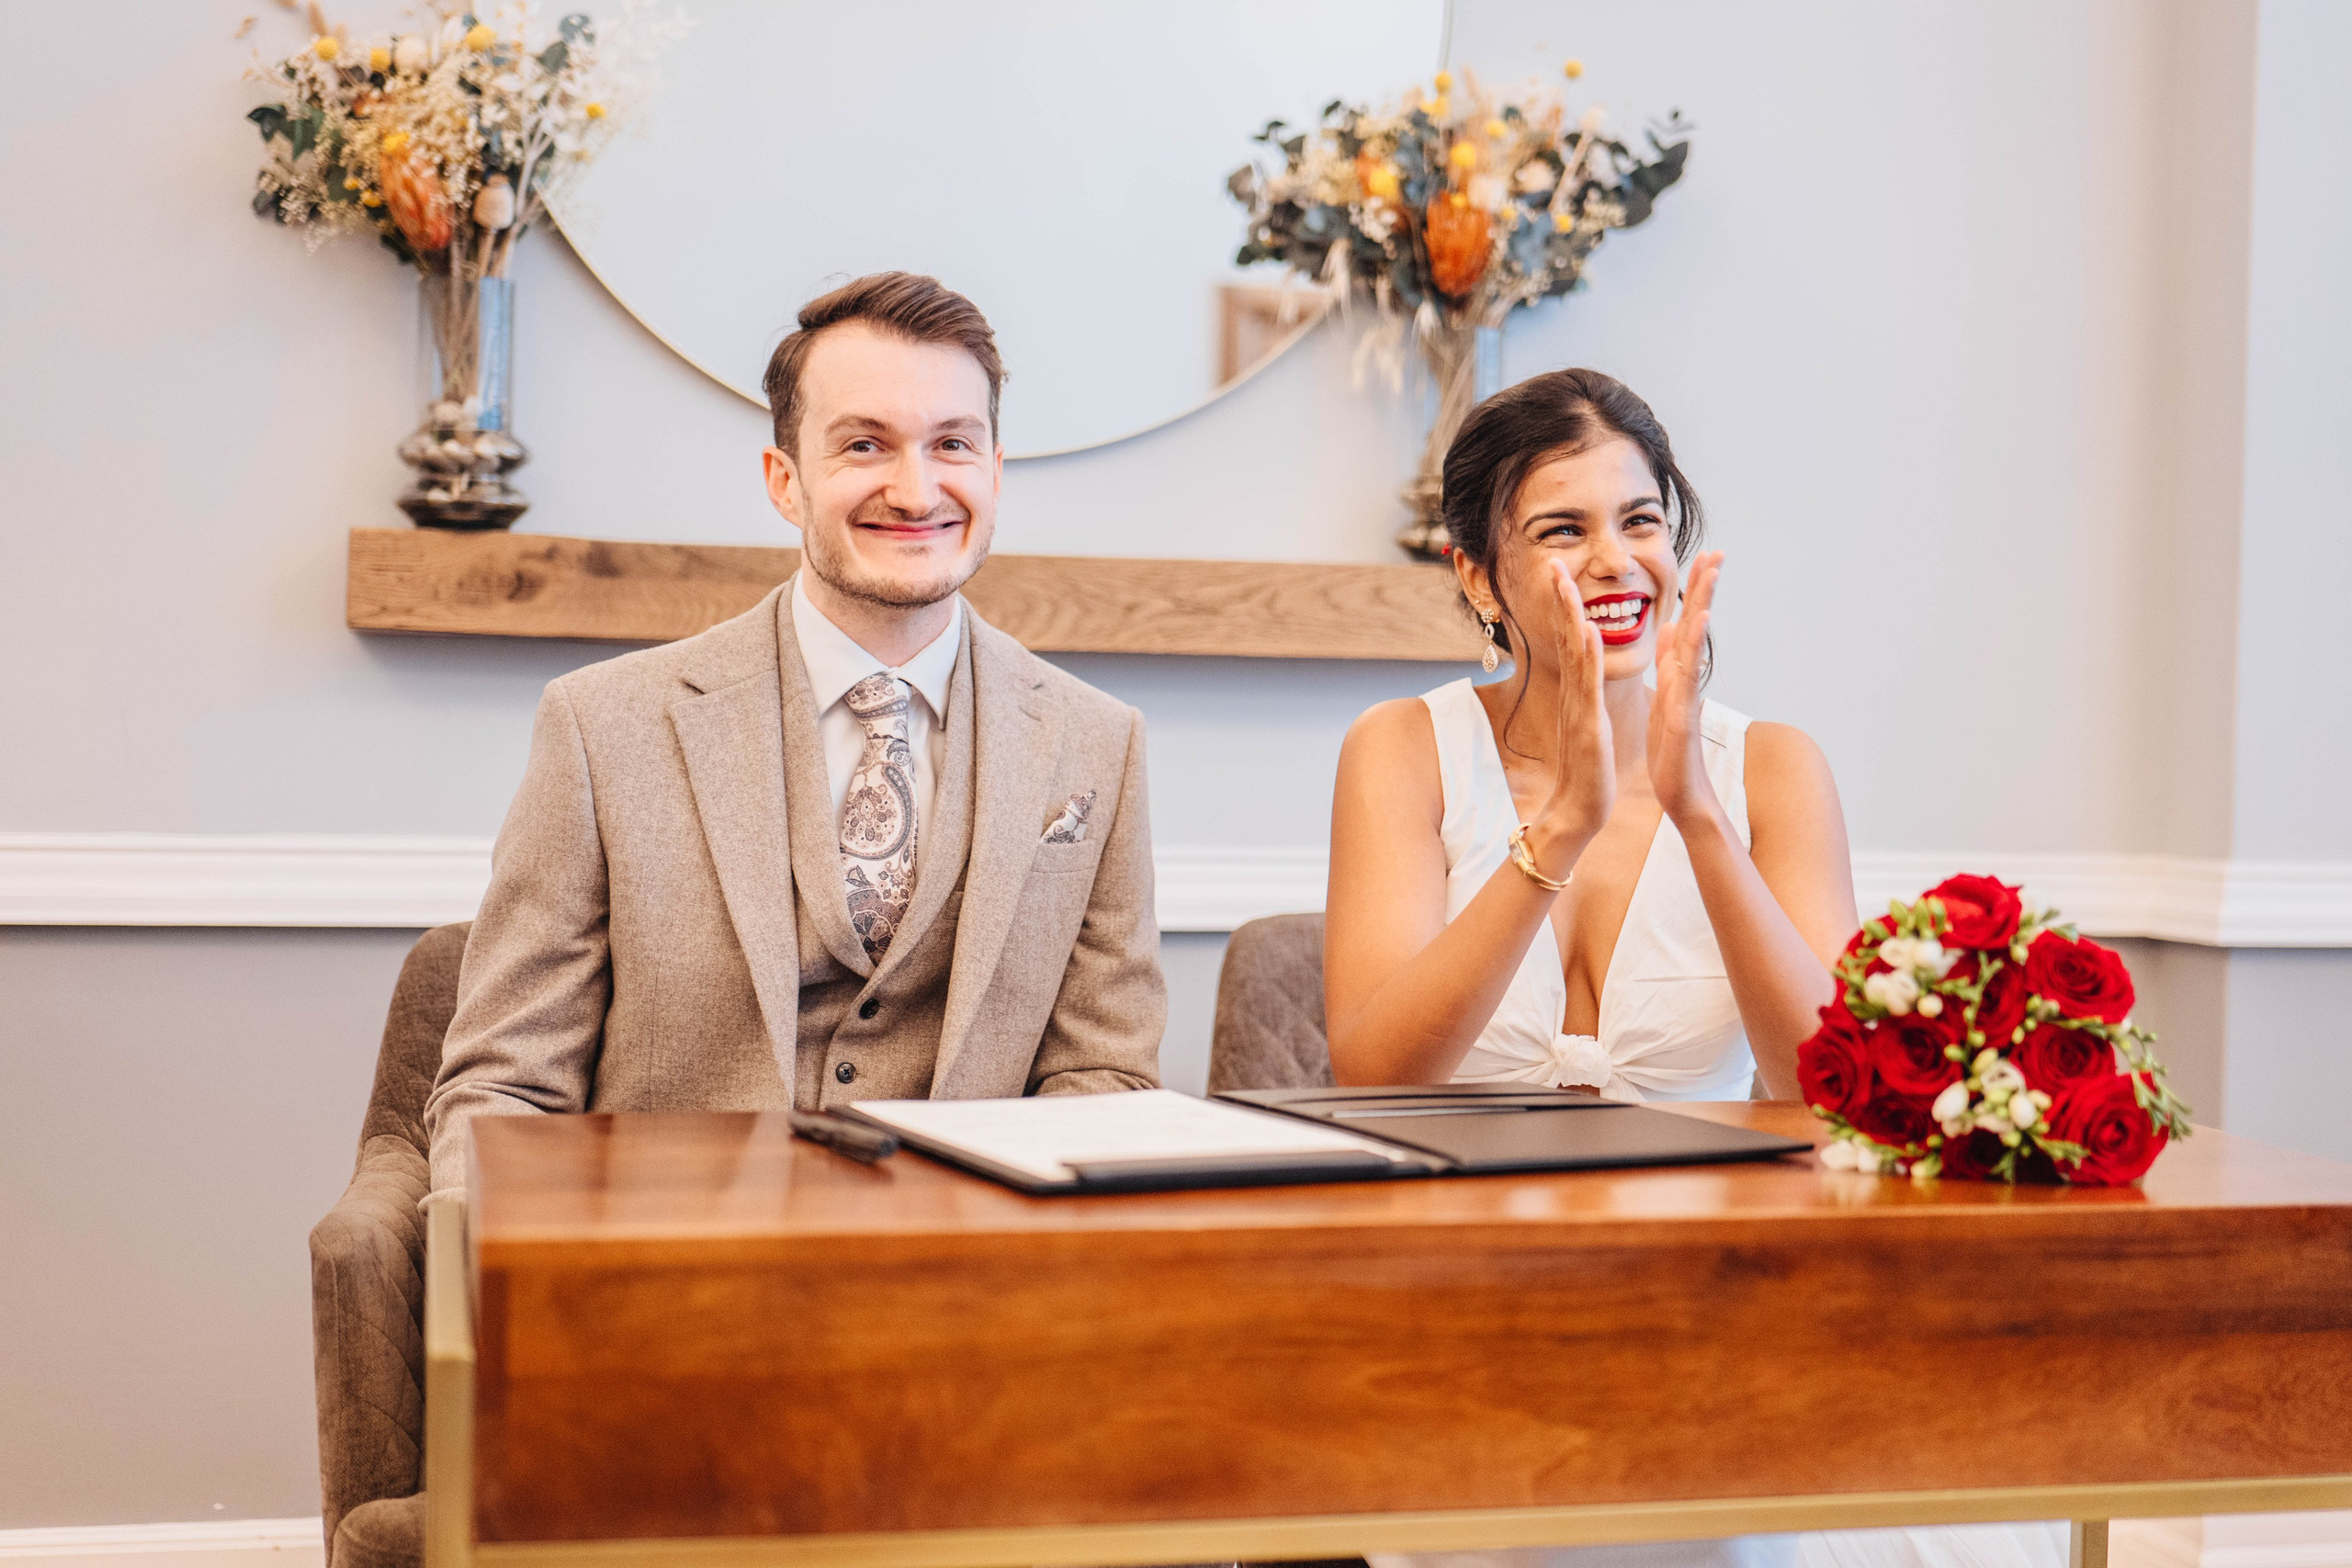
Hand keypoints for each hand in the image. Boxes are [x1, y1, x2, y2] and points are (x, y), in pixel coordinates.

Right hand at [1529, 559, 1613, 869]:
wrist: (1579, 811)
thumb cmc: (1585, 772)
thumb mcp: (1586, 725)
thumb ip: (1583, 697)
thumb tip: (1583, 679)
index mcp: (1577, 692)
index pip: (1570, 640)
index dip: (1565, 605)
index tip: (1560, 572)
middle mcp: (1574, 694)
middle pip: (1565, 637)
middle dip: (1560, 598)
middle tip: (1552, 562)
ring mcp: (1578, 708)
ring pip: (1573, 653)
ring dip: (1568, 615)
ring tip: (1564, 582)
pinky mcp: (1587, 726)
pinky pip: (1586, 685)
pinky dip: (1586, 656)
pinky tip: (1585, 630)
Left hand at [1649, 550, 1723, 823]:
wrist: (1680, 793)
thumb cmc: (1672, 752)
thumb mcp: (1665, 700)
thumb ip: (1670, 667)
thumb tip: (1668, 633)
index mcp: (1677, 675)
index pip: (1686, 624)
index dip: (1694, 592)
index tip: (1701, 559)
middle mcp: (1685, 678)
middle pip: (1696, 623)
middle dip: (1705, 587)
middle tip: (1717, 551)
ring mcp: (1686, 693)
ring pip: (1695, 641)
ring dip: (1703, 605)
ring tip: (1712, 572)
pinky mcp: (1681, 712)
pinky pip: (1686, 675)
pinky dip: (1693, 646)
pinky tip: (1697, 620)